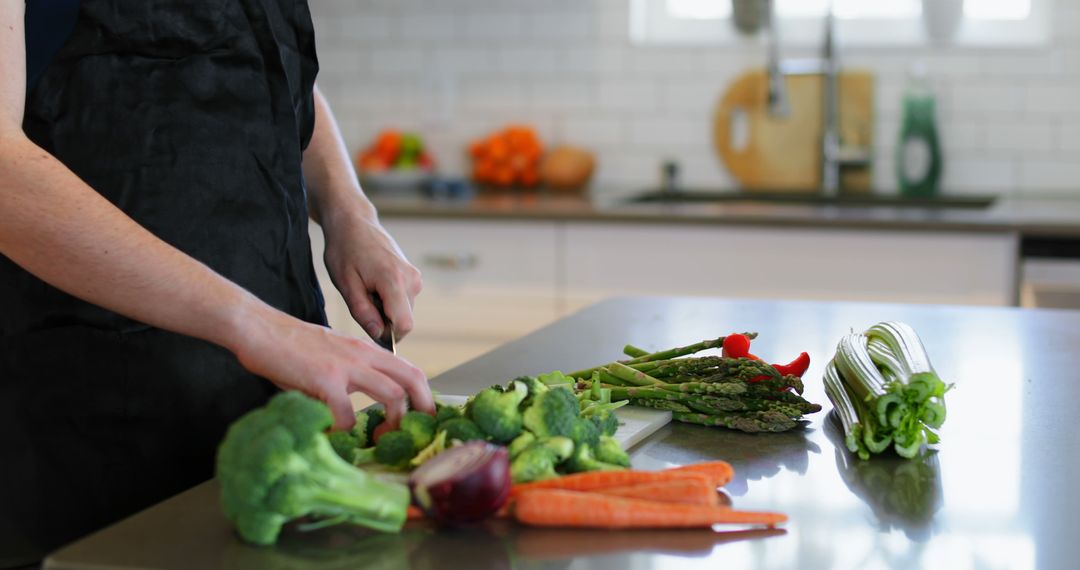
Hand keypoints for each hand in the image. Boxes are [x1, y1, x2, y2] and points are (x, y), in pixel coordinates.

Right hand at [232, 305, 432, 429]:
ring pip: (393, 395)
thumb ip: (349, 378)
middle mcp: (363, 355)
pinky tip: (331, 436)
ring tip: (376, 440)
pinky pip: (347, 414)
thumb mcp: (330, 357)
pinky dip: (344, 431)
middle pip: (413, 379)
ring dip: (391, 424)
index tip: (417, 420)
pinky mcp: (325, 378)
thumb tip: (356, 413)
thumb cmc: (289, 347)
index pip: (409, 370)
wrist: (258, 328)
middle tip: (413, 434)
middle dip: (422, 409)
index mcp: (366, 351)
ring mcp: (346, 365)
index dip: (422, 396)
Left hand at [322, 213, 421, 340]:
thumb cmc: (345, 249)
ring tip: (366, 290)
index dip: (387, 335)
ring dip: (384, 310)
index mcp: (394, 280)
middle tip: (360, 301)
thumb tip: (378, 335)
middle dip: (383, 321)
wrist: (354, 222)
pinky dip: (388, 301)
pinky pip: (404, 301)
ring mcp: (415, 277)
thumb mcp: (346, 284)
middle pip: (403, 320)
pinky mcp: (414, 276)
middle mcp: (411, 280)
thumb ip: (363, 312)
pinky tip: (373, 286)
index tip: (368, 326)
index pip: (404, 325)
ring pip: (404, 311)